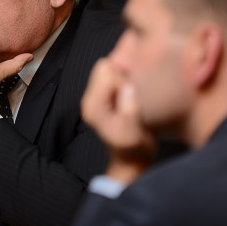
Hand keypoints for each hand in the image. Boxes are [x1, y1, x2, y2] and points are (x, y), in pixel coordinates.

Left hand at [81, 59, 156, 182]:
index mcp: (93, 105)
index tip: (135, 94)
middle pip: (106, 65)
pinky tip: (134, 88)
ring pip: (111, 66)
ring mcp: (96, 95)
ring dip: (126, 74)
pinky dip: (126, 75)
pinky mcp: (105, 93)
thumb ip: (129, 110)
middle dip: (124, 72)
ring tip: (136, 91)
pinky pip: (115, 72)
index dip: (124, 78)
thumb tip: (128, 86)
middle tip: (136, 91)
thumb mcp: (133, 133)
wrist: (131, 160)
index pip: (106, 72)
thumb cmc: (134, 150)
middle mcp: (90, 97)